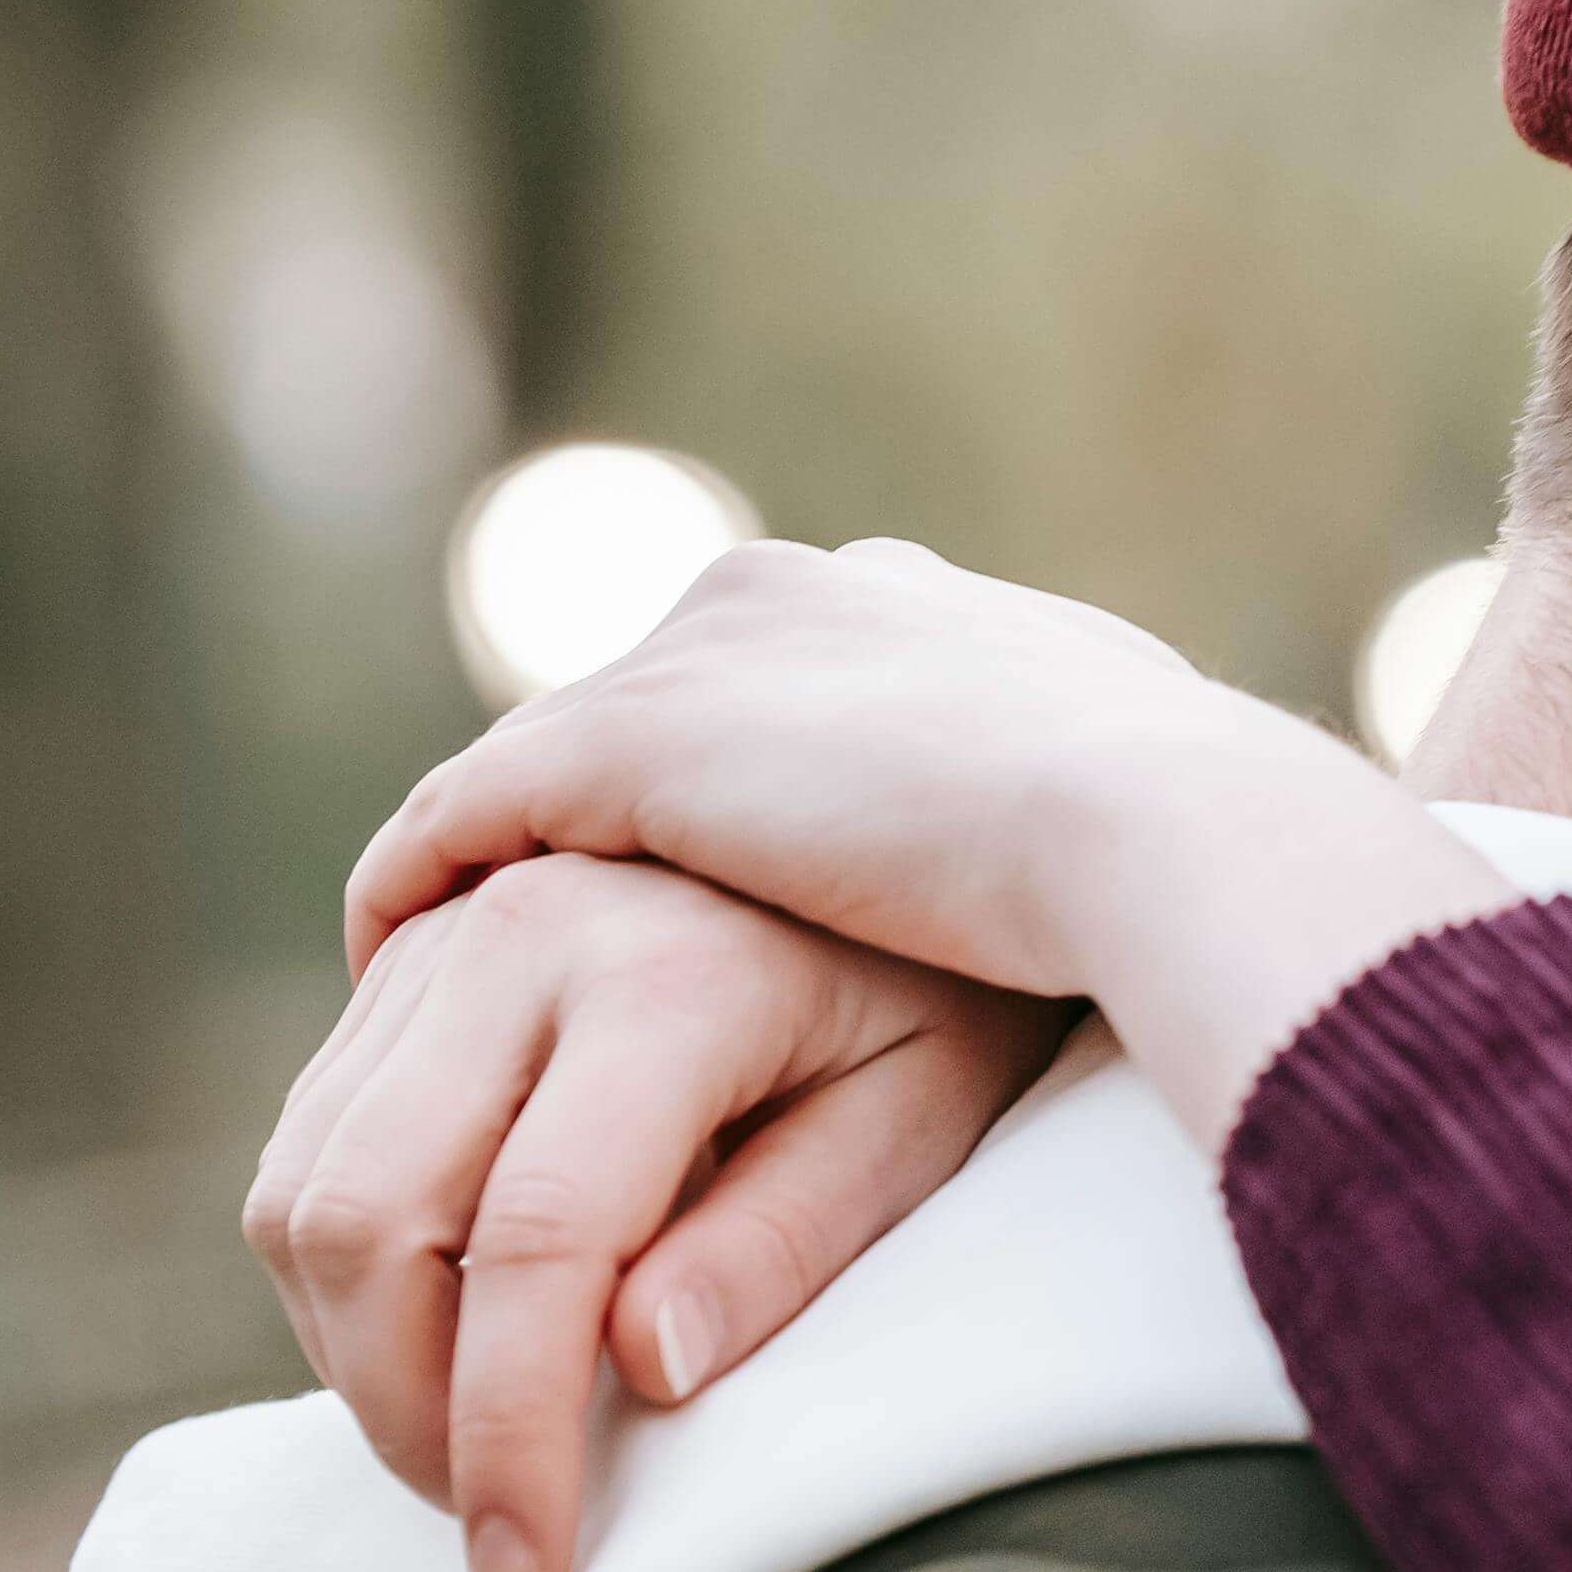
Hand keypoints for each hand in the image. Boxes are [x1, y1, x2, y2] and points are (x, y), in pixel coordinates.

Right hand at [251, 856, 1076, 1571]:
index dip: (512, 1431)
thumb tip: (639, 1370)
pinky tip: (443, 1344)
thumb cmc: (939, 995)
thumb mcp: (919, 1118)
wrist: (914, 818)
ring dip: (353, 1352)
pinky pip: (308, 1145)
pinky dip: (342, 1272)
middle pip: (370, 1220)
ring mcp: (447, 934)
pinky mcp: (407, 959)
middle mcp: (526, 934)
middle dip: (400, 1411)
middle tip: (491, 1524)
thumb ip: (784, 1243)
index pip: (539, 1243)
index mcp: (668, 980)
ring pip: (304, 1188)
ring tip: (473, 1450)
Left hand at [344, 538, 1517, 1152]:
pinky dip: (419, 885)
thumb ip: (1041, 808)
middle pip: (639, 710)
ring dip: (487, 863)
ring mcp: (698, 657)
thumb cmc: (1179, 855)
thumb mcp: (1105, 813)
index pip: (765, 680)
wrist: (1159, 824)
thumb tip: (1048, 856)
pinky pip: (465, 818)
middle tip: (522, 944)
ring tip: (438, 978)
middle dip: (586, 818)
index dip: (717, 781)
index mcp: (904, 602)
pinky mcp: (630, 743)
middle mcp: (786, 593)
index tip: (682, 879)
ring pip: (536, 762)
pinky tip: (392, 971)